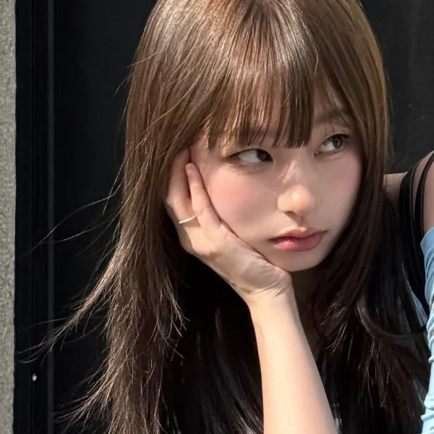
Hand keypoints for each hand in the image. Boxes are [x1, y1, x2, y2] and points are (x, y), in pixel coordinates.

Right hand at [164, 148, 292, 304]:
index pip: (172, 200)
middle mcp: (190, 239)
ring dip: (178, 172)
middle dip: (170, 169)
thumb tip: (221, 188)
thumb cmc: (252, 261)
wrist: (265, 290)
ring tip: (182, 148)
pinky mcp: (215, 242)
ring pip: (177, 200)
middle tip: (176, 142)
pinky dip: (195, 187)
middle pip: (168, 197)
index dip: (170, 175)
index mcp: (192, 237)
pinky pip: (200, 209)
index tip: (177, 150)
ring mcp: (200, 242)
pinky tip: (194, 168)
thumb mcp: (231, 235)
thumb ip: (221, 216)